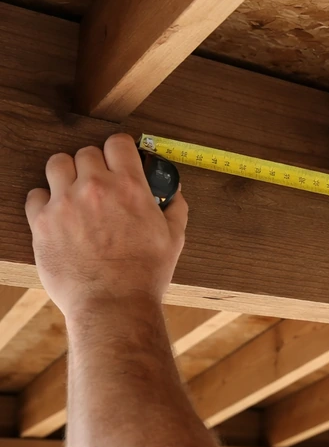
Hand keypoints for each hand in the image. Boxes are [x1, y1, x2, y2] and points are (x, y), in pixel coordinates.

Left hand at [24, 134, 187, 320]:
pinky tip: (58, 214)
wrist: (113, 303)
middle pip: (85, 152)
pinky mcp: (43, 223)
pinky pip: (35, 195)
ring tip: (73, 192)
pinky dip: (45, 200)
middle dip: (93, 165)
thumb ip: (175, 208)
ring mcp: (66, 203)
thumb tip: (175, 194)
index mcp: (130, 187)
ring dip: (66, 174)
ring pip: (56, 164)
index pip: (117, 143)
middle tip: (98, 183)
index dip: (119, 149)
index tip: (119, 159)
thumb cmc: (144, 274)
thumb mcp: (174, 238)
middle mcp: (96, 188)